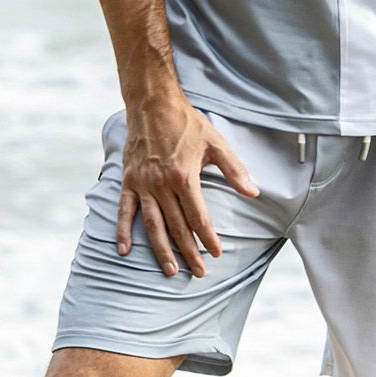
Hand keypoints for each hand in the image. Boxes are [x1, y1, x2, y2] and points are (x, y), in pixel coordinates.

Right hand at [116, 98, 258, 276]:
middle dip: (189, 252)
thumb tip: (253, 192)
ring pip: (152, 225)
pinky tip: (125, 251)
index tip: (216, 254)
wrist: (152, 104)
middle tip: (198, 272)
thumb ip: (234, 170)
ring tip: (170, 270)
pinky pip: (124, 211)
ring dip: (161, 250)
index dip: (207, 238)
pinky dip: (122, 231)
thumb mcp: (216, 143)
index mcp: (184, 176)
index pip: (198, 217)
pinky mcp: (128, 181)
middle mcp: (161, 185)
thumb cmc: (187, 123)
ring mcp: (142, 184)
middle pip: (177, 227)